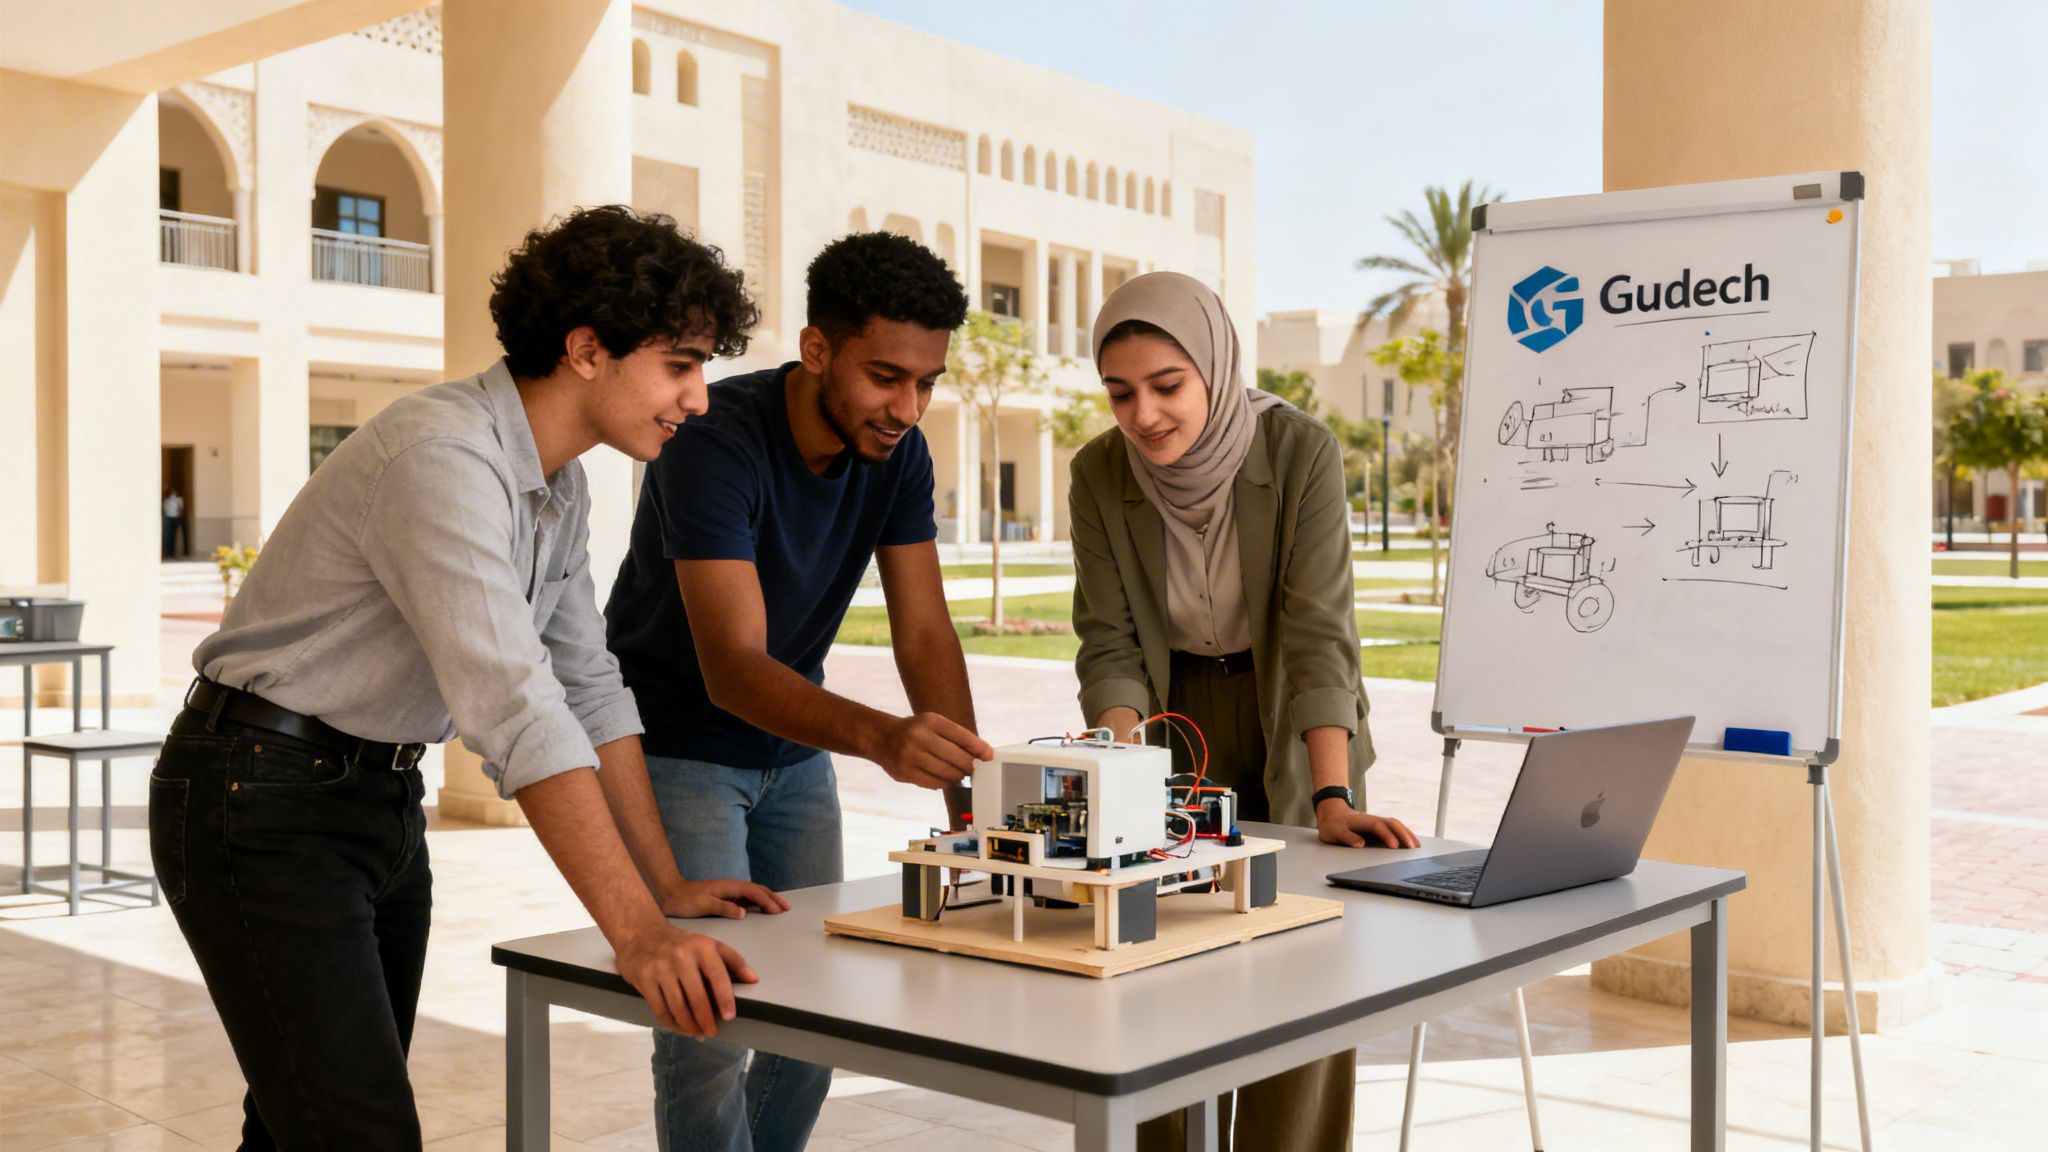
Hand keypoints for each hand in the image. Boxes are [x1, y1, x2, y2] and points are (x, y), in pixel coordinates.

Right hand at [615, 920, 758, 1037]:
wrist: (642, 935)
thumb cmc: (683, 944)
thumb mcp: (710, 945)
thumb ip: (733, 961)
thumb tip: (754, 979)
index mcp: (702, 947)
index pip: (717, 976)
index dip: (725, 999)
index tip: (729, 1017)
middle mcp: (681, 957)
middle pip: (696, 997)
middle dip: (706, 1019)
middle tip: (712, 1032)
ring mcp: (660, 969)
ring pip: (678, 1006)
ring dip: (689, 1025)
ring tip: (698, 1033)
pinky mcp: (644, 980)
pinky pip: (660, 1009)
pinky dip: (671, 1023)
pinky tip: (680, 1027)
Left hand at [658, 877, 789, 919]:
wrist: (670, 893)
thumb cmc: (685, 900)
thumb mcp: (704, 905)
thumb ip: (724, 908)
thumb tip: (744, 912)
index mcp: (729, 887)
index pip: (754, 892)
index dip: (768, 901)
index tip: (778, 911)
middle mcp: (731, 887)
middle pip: (758, 890)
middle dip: (773, 898)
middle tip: (787, 908)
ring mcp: (729, 891)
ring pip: (753, 893)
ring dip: (768, 899)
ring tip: (779, 907)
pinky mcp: (725, 897)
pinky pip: (746, 899)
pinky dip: (758, 902)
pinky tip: (760, 908)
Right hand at [876, 712, 994, 789]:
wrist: (881, 737)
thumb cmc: (915, 730)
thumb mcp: (933, 724)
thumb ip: (956, 736)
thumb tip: (983, 754)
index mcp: (930, 721)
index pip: (961, 736)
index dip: (978, 748)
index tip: (989, 756)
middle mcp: (919, 737)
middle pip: (956, 757)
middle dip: (969, 766)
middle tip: (974, 769)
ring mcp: (910, 756)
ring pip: (946, 773)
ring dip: (958, 776)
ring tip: (959, 774)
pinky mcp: (904, 773)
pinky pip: (933, 783)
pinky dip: (944, 783)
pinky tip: (945, 779)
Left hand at [1317, 801, 1419, 848]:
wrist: (1332, 813)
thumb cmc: (1333, 824)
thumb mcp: (1334, 832)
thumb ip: (1347, 837)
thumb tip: (1360, 844)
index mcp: (1362, 821)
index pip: (1378, 827)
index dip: (1387, 836)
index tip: (1394, 846)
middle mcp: (1372, 819)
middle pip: (1392, 823)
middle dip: (1403, 834)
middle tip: (1412, 848)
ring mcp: (1377, 822)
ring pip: (1396, 825)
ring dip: (1407, 834)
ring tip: (1417, 846)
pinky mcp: (1379, 827)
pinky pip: (1395, 828)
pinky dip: (1405, 834)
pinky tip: (1411, 842)